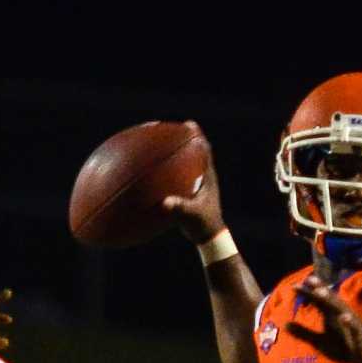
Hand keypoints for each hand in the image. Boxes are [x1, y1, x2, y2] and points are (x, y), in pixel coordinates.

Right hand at [158, 123, 225, 243]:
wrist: (209, 238)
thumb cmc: (203, 225)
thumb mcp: (191, 216)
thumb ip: (180, 209)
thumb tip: (165, 203)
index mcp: (207, 177)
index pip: (204, 151)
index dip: (197, 136)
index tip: (189, 124)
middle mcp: (203, 178)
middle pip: (195, 153)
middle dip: (184, 140)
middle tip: (171, 129)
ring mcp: (196, 185)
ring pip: (186, 164)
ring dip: (175, 154)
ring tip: (159, 145)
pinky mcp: (189, 193)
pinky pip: (177, 177)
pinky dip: (167, 172)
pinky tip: (152, 173)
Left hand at [287, 273, 361, 362]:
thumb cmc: (343, 347)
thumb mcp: (320, 342)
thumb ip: (304, 333)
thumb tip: (284, 325)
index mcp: (332, 316)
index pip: (319, 302)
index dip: (309, 294)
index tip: (295, 286)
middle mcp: (342, 316)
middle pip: (330, 301)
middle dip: (321, 291)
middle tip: (310, 280)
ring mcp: (352, 325)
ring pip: (342, 311)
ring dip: (333, 302)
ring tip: (321, 293)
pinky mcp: (360, 336)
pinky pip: (355, 329)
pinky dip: (350, 323)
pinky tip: (344, 318)